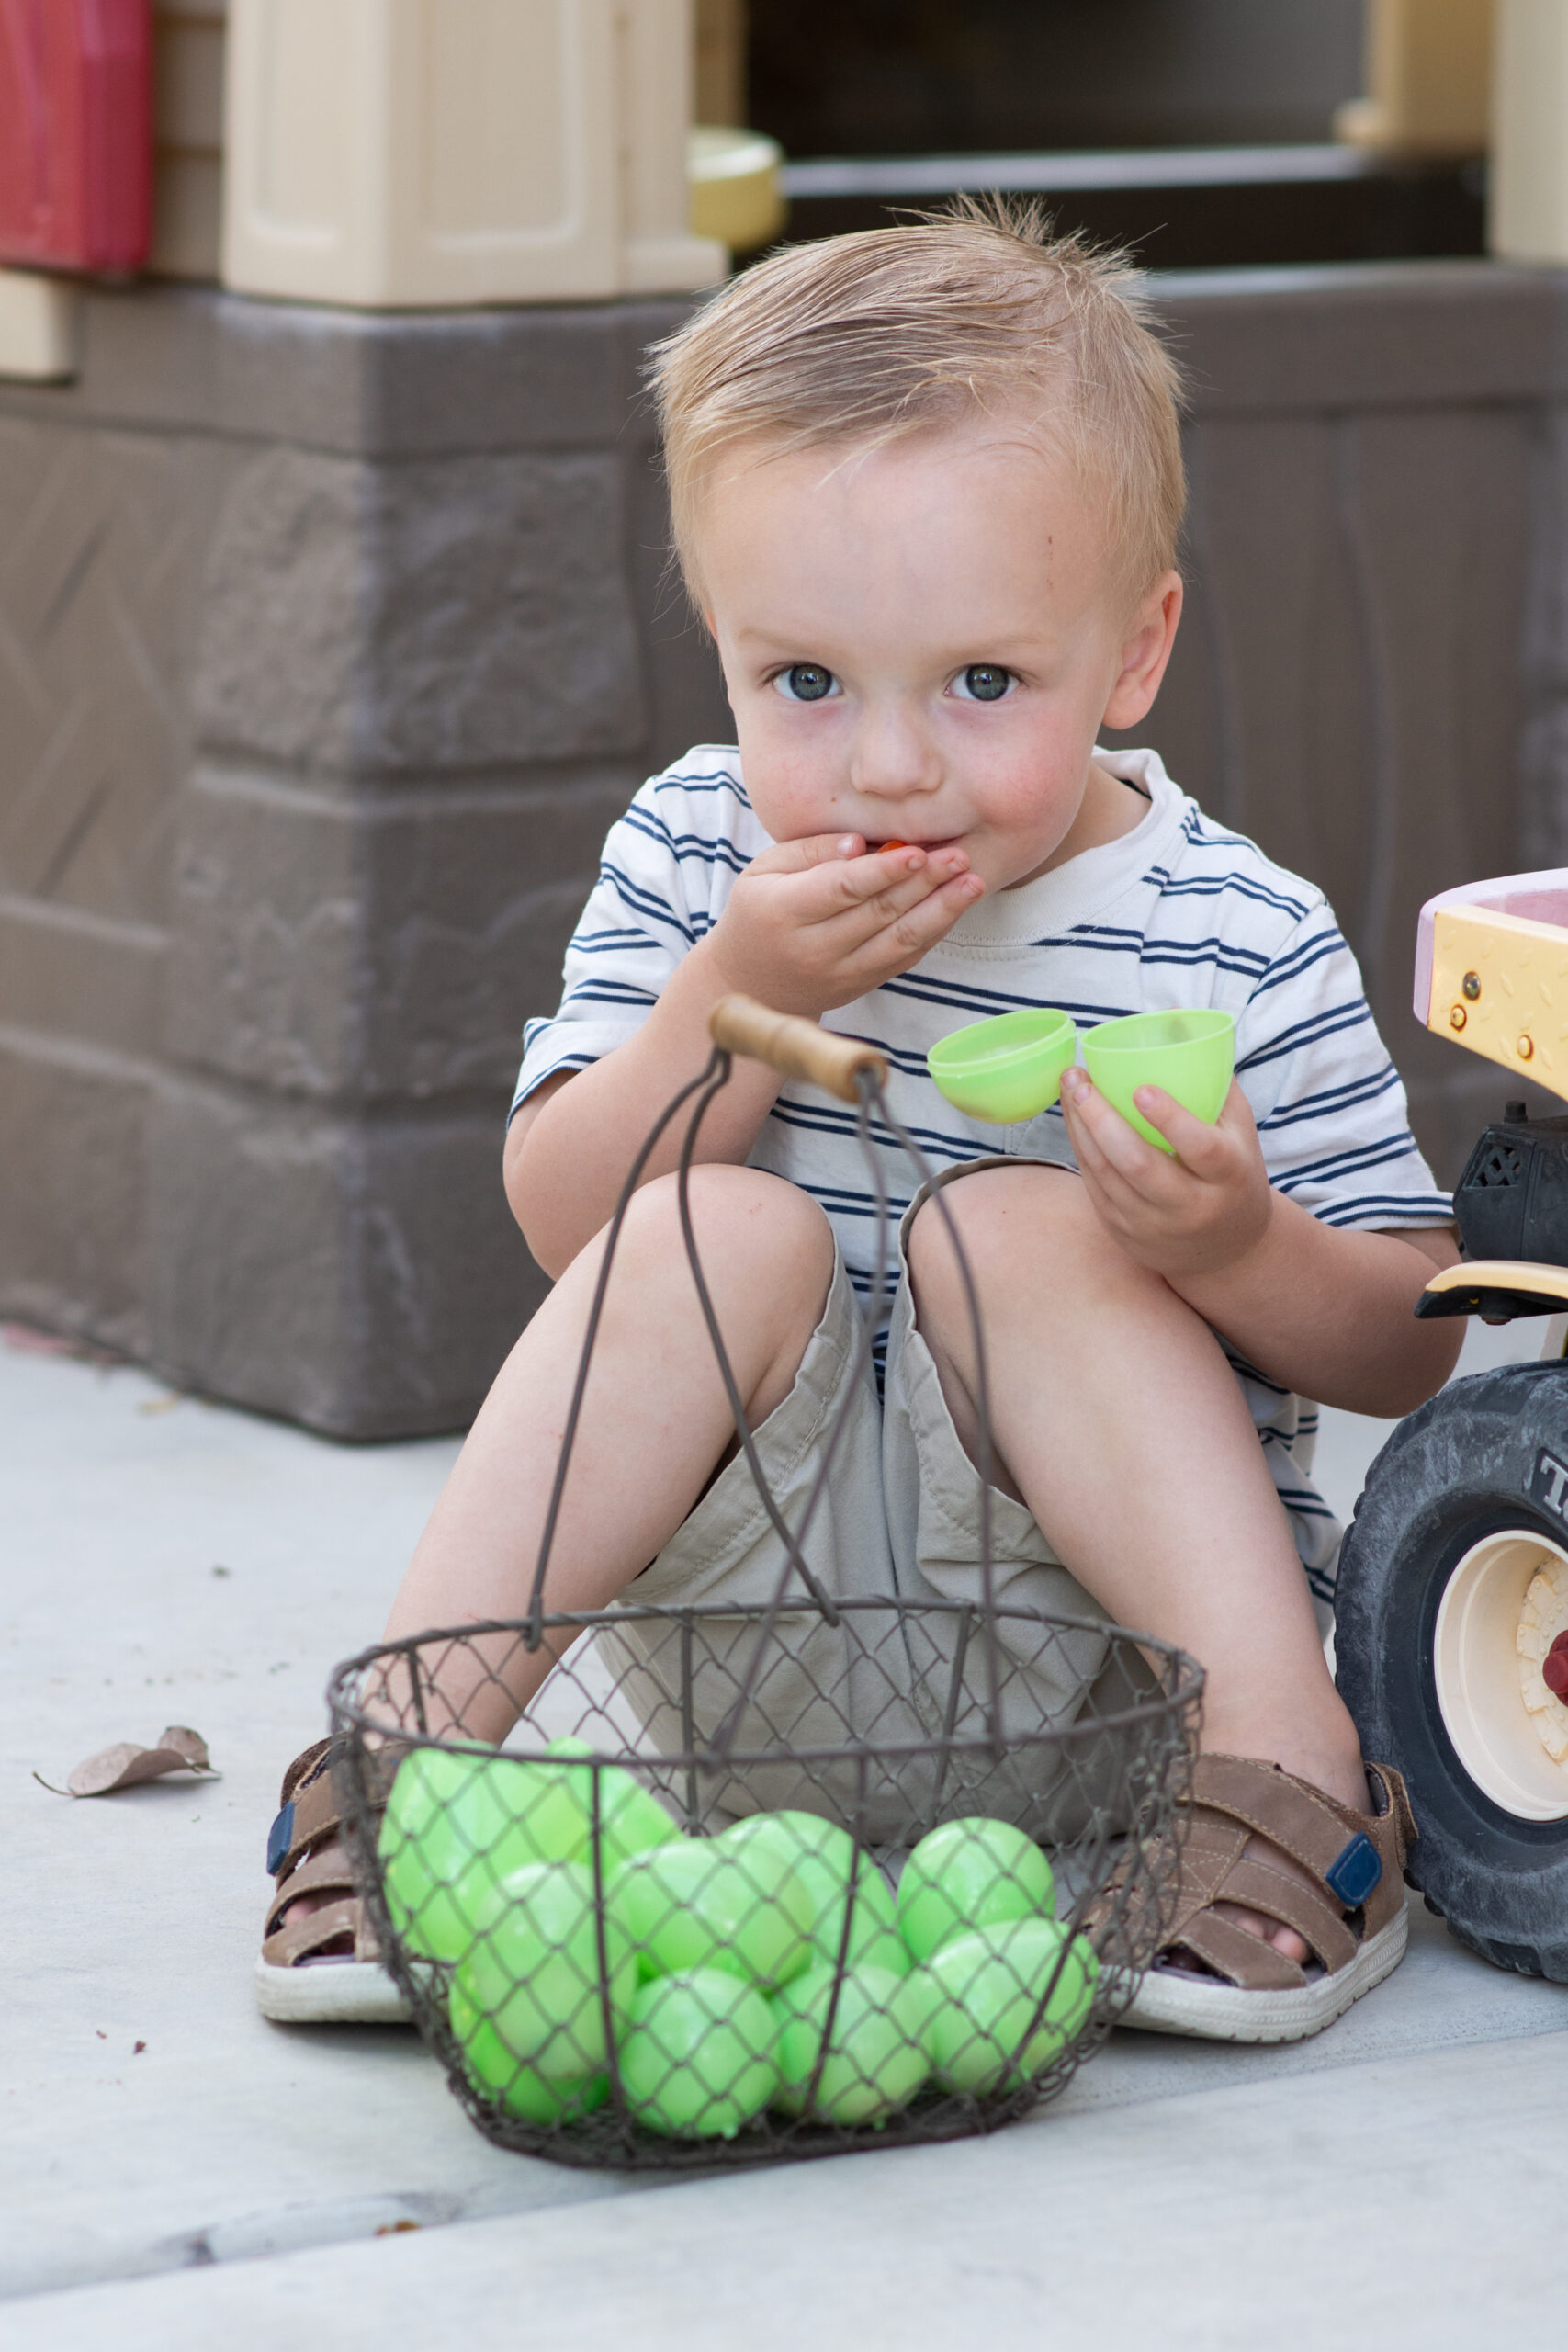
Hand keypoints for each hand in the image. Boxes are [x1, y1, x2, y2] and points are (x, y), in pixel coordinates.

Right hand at [700, 832, 983, 1016]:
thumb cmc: (758, 913)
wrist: (750, 984)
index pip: (842, 890)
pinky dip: (933, 931)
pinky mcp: (861, 985)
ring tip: (972, 883)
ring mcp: (841, 972)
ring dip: (941, 911)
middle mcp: (815, 948)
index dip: (883, 872)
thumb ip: (809, 851)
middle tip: (959, 856)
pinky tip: (954, 905)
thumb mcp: (763, 871)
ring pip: (899, 940)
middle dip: (925, 883)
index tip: (917, 852)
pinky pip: (904, 957)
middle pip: (879, 913)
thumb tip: (860, 843)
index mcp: (784, 911)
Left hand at [1059, 1068, 1273, 1281]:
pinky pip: (1094, 1186)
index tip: (1140, 1088)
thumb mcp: (1239, 1131)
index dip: (1170, 1118)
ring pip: (1106, 1174)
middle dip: (1101, 1118)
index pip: (1200, 1148)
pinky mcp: (1124, 1233)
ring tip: (1069, 1088)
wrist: (1228, 1251)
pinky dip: (1080, 1149)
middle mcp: (1191, 1206)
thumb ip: (1214, 1081)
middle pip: (1138, 1163)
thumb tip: (1177, 1019)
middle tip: (1080, 1081)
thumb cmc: (1233, 1173)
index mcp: (1228, 1177)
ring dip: (1080, 1129)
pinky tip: (1072, 1119)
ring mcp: (1153, 1224)